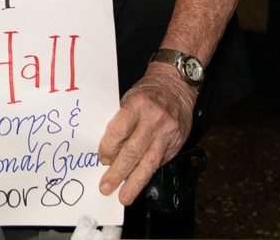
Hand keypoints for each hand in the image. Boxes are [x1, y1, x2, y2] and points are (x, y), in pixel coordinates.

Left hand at [97, 64, 195, 204]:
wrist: (176, 84)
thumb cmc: (148, 91)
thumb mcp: (128, 98)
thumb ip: (120, 122)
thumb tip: (108, 149)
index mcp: (137, 105)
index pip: (119, 131)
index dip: (108, 148)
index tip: (102, 158)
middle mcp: (154, 119)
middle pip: (133, 151)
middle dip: (118, 172)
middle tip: (106, 186)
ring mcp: (167, 132)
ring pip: (149, 162)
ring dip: (135, 182)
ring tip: (124, 196)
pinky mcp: (177, 143)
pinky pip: (160, 162)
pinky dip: (148, 173)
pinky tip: (138, 182)